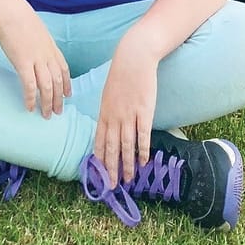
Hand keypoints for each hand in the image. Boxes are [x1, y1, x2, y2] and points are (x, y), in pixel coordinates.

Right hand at [0, 0, 70, 117]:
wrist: (9, 12)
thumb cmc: (19, 18)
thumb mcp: (36, 29)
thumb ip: (40, 41)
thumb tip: (37, 47)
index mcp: (51, 47)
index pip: (64, 69)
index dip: (67, 84)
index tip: (68, 95)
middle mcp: (47, 55)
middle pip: (58, 81)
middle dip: (59, 99)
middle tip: (58, 112)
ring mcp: (37, 59)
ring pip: (47, 86)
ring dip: (48, 103)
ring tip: (46, 115)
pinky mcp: (23, 63)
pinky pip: (30, 85)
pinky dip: (31, 98)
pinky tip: (30, 107)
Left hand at [94, 45, 157, 189]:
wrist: (134, 59)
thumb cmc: (121, 75)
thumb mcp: (108, 94)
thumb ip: (108, 112)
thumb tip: (108, 127)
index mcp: (104, 113)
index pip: (100, 142)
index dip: (100, 159)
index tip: (100, 174)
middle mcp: (114, 117)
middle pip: (111, 148)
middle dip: (111, 169)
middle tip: (112, 186)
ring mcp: (129, 115)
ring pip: (126, 146)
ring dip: (126, 165)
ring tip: (127, 180)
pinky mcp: (144, 111)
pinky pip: (143, 135)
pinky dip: (142, 150)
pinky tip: (143, 162)